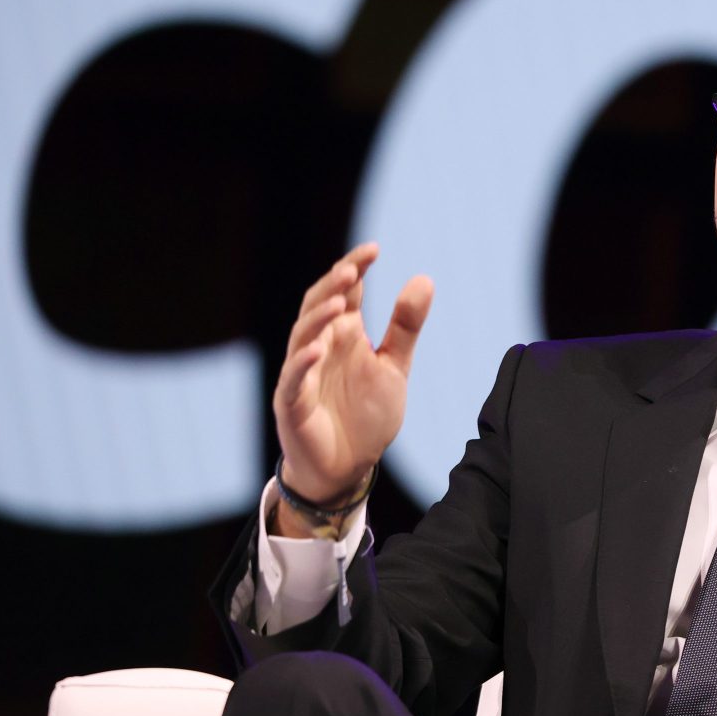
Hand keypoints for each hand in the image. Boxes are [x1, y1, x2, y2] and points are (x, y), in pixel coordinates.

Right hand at [273, 242, 432, 521]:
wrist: (349, 465)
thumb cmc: (366, 414)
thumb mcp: (394, 365)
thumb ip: (405, 326)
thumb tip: (424, 279)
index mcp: (343, 334)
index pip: (344, 292)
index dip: (354, 268)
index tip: (374, 250)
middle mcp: (319, 347)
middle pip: (318, 305)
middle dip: (333, 285)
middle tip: (352, 268)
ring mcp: (301, 374)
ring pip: (301, 336)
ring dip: (317, 318)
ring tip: (338, 303)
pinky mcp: (292, 404)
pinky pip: (292, 380)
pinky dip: (301, 363)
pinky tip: (316, 349)